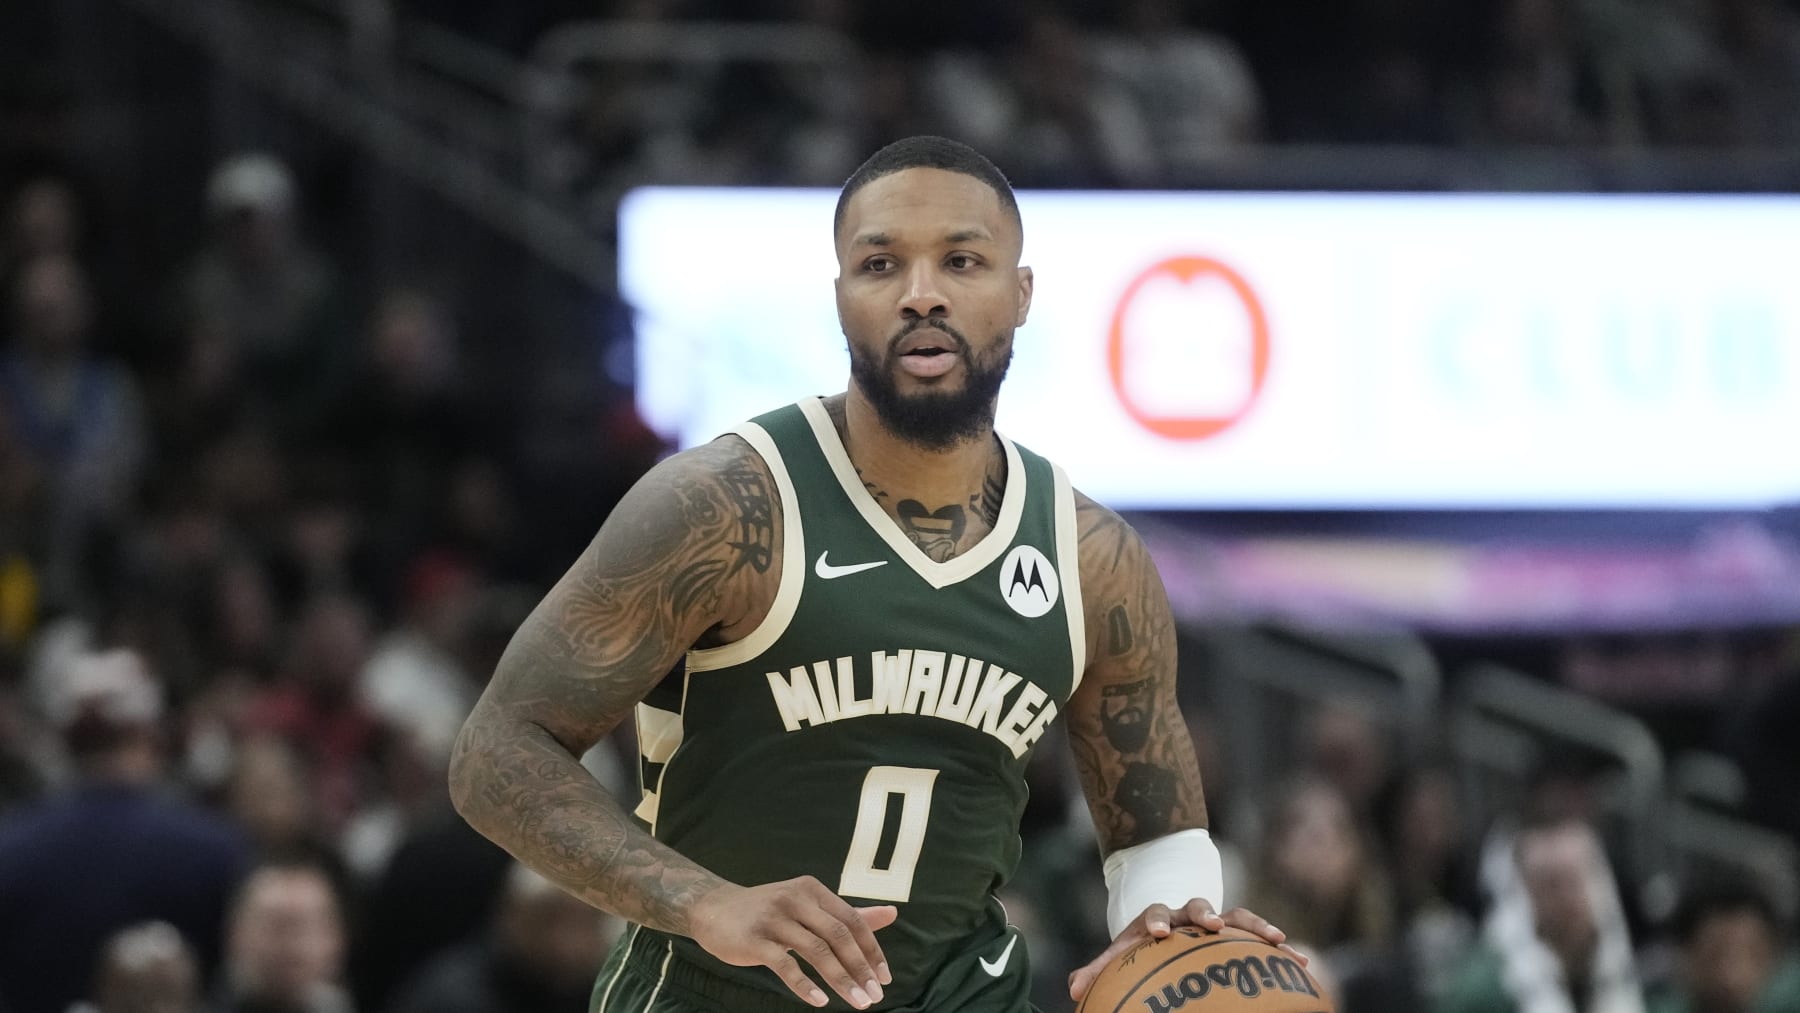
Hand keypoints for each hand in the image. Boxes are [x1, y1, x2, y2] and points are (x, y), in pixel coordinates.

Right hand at [690, 876, 894, 1008]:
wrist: (713, 909)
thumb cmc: (769, 911)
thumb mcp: (809, 907)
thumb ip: (848, 914)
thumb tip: (892, 913)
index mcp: (812, 890)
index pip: (852, 920)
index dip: (872, 950)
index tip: (885, 977)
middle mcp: (795, 899)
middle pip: (838, 935)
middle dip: (861, 968)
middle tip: (875, 995)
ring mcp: (774, 918)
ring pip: (816, 951)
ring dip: (841, 980)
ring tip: (858, 1002)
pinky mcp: (754, 939)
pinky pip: (785, 964)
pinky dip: (804, 984)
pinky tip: (819, 1001)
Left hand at [1068, 899, 1304, 1002]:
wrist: (1166, 919)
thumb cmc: (1142, 944)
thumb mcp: (1122, 953)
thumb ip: (1100, 969)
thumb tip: (1074, 989)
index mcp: (1156, 917)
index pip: (1154, 912)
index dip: (1157, 919)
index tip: (1159, 931)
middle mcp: (1186, 913)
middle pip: (1197, 905)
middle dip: (1206, 912)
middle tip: (1214, 924)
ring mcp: (1213, 917)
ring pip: (1236, 914)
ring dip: (1255, 924)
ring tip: (1278, 938)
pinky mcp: (1236, 927)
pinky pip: (1258, 933)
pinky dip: (1277, 944)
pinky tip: (1300, 960)